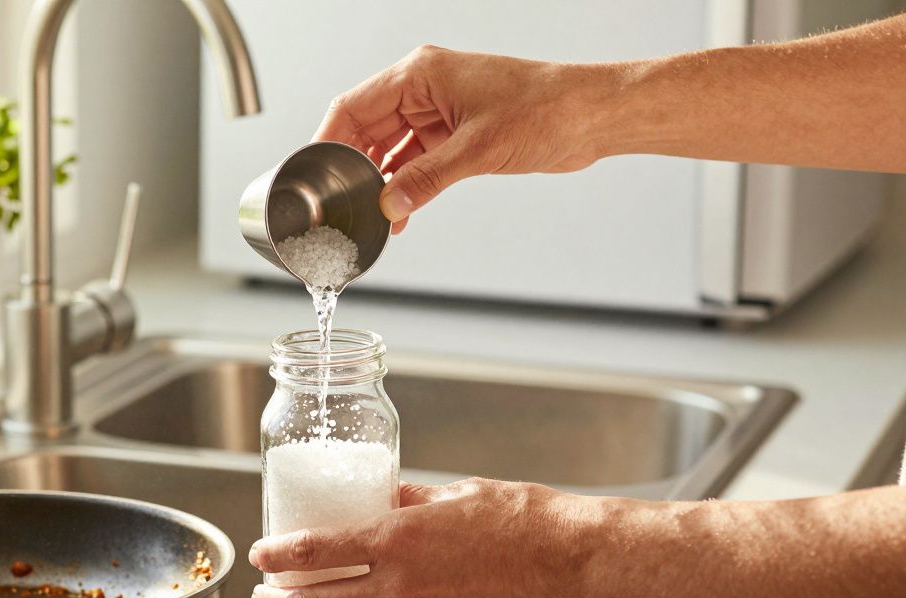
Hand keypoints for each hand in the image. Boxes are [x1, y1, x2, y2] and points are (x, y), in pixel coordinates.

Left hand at [248, 478, 599, 597]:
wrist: (575, 561)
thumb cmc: (527, 521)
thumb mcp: (455, 492)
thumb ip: (409, 498)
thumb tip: (381, 495)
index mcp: (399, 538)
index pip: (316, 551)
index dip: (278, 554)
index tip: (261, 553)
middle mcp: (402, 584)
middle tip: (262, 596)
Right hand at [314, 46, 610, 232]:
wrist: (591, 116)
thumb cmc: (546, 109)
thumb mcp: (478, 149)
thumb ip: (427, 179)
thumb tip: (389, 204)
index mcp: (421, 75)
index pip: (354, 107)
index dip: (329, 140)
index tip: (315, 173)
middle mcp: (424, 90)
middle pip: (367, 129)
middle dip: (354, 168)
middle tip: (342, 203)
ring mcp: (438, 113)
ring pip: (390, 150)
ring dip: (381, 183)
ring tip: (373, 215)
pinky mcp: (454, 135)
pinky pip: (415, 162)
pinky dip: (405, 186)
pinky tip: (400, 213)